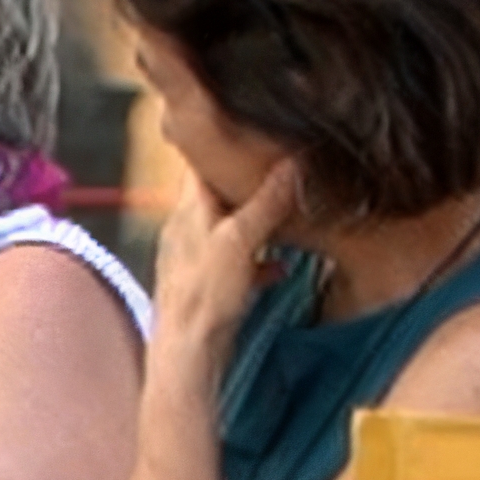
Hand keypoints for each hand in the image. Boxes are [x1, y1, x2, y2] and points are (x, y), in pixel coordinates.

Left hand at [152, 158, 303, 377]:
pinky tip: (283, 266)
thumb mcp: (239, 240)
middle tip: (281, 165)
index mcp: (187, 210)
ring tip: (290, 209)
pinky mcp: (209, 285)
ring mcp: (197, 258)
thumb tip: (292, 163)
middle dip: (246, 180)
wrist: (188, 352)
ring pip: (230, 228)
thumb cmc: (205, 294)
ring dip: (257, 220)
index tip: (248, 126)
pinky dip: (260, 260)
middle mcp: (187, 229)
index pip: (198, 163)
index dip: (219, 142)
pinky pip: (239, 263)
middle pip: (217, 194)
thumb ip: (265, 203)